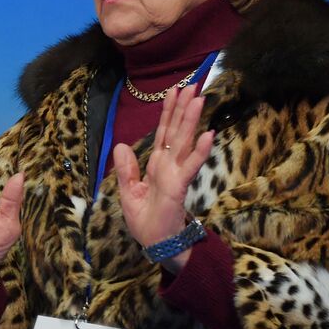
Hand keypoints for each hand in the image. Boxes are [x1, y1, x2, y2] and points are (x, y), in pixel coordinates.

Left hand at [113, 86, 213, 269]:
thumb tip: (120, 146)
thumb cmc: (146, 220)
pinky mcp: (179, 187)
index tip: (174, 90)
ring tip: (200, 99)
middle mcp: (168, 165)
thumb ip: (126, 169)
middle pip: (176, 131)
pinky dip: (199, 151)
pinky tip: (208, 135)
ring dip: (192, 121)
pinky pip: (189, 167)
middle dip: (183, 108)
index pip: (163, 133)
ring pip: (184, 143)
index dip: (168, 111)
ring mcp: (175, 175)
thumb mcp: (128, 193)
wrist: (155, 245)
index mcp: (156, 165)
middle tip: (193, 83)